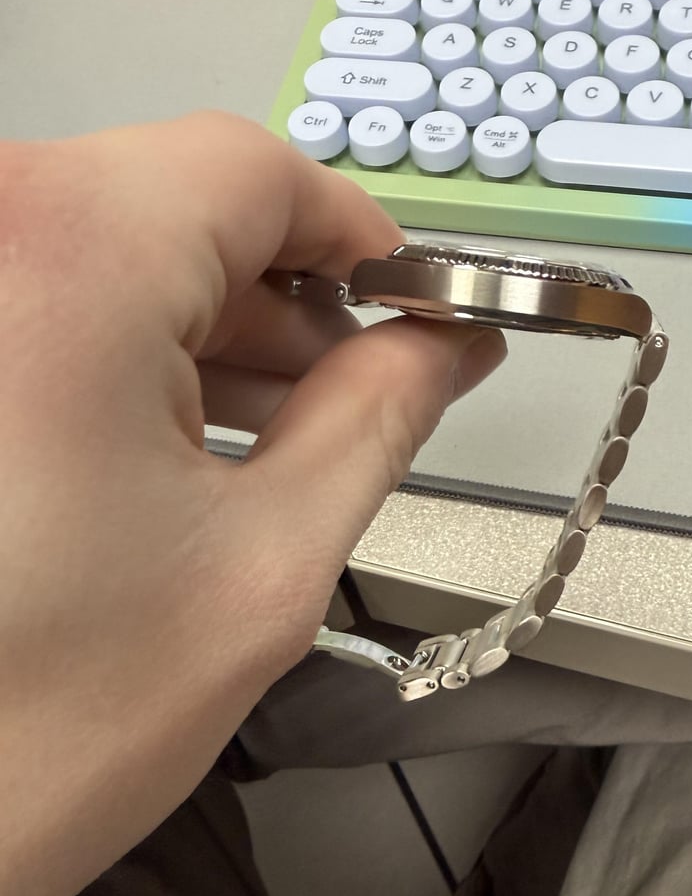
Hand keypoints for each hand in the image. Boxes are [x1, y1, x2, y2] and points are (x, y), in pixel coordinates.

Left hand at [0, 112, 504, 895]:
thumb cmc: (51, 726)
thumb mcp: (269, 563)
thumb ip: (380, 419)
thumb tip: (445, 344)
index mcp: (63, 258)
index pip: (251, 169)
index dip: (355, 238)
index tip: (413, 313)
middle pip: (174, 204)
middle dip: (283, 298)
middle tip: (365, 395)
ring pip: (106, 250)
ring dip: (205, 331)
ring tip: (279, 440)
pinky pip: (42, 302)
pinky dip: (124, 353)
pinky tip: (181, 442)